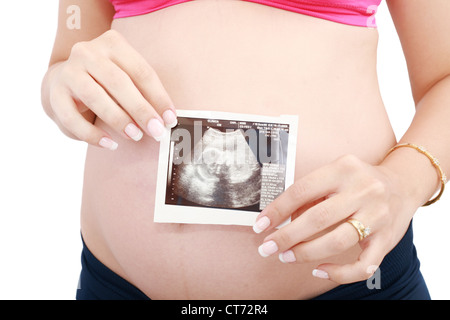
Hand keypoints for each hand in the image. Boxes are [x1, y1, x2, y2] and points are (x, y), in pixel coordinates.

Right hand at [47, 30, 176, 149]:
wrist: (64, 80)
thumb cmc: (106, 82)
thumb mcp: (126, 77)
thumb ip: (144, 93)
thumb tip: (166, 119)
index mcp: (113, 44)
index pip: (141, 71)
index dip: (158, 97)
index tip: (170, 119)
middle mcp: (88, 53)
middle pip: (119, 82)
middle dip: (140, 109)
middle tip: (156, 131)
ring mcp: (69, 72)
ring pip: (95, 97)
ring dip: (118, 120)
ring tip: (136, 136)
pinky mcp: (55, 94)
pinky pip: (72, 118)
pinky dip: (92, 134)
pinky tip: (110, 144)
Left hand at [253, 154, 416, 283]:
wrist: (403, 184)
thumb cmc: (359, 180)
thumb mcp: (334, 174)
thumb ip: (311, 194)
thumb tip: (281, 220)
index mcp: (343, 169)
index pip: (302, 190)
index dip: (277, 210)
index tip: (260, 225)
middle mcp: (363, 190)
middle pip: (317, 218)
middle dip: (286, 236)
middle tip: (267, 247)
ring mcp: (377, 216)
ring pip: (337, 241)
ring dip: (306, 253)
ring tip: (286, 256)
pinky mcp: (388, 239)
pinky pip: (363, 265)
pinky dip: (339, 273)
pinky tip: (319, 270)